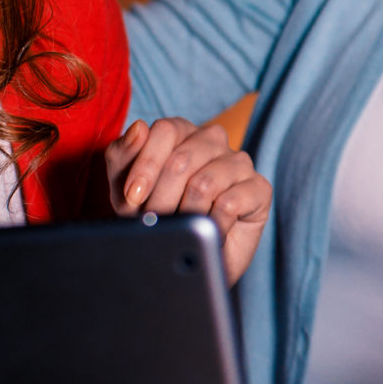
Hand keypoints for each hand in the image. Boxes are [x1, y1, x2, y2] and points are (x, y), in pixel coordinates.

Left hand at [103, 116, 273, 283]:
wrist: (186, 255)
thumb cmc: (157, 215)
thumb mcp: (126, 188)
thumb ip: (123, 155)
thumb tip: (138, 128)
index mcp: (181, 131)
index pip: (165, 131)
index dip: (146, 165)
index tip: (132, 197)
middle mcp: (212, 140)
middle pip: (182, 160)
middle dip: (160, 199)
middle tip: (155, 221)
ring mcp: (238, 162)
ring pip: (205, 183)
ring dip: (185, 214)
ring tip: (181, 228)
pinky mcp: (259, 188)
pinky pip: (230, 203)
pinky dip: (212, 225)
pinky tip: (207, 232)